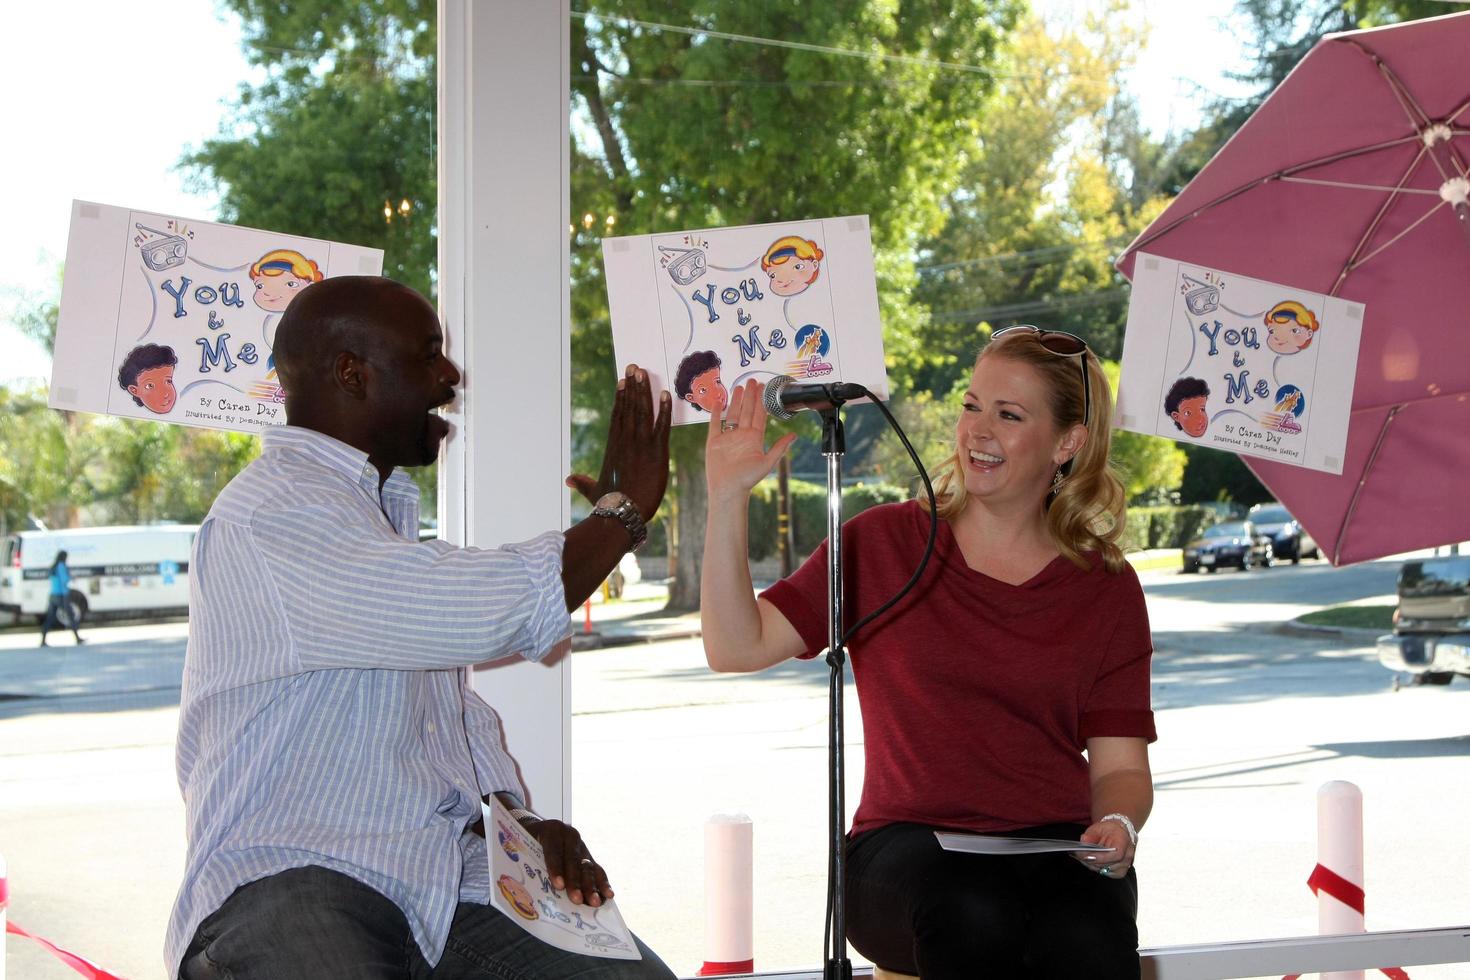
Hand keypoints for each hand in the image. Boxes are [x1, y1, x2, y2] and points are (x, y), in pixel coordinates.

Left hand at [523, 818, 613, 906]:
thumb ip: (529, 862)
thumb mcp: (524, 845)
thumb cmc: (526, 842)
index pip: (554, 850)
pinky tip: (608, 894)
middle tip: (577, 900)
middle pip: (573, 860)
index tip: (559, 885)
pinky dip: (603, 883)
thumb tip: (527, 891)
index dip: (556, 868)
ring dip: (591, 886)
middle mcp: (569, 836)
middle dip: (575, 882)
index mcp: (551, 830)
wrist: (537, 828)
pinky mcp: (588, 855)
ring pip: (587, 866)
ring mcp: (581, 845)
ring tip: (594, 902)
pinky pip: (597, 869)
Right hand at [566, 363, 671, 520]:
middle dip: (632, 386)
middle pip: (629, 407)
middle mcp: (626, 441)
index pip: (617, 416)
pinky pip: (662, 426)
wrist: (623, 514)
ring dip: (643, 390)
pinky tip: (665, 393)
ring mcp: (641, 445)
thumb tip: (568, 480)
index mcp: (613, 447)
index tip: (622, 381)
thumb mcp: (594, 492)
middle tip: (634, 366)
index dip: (620, 397)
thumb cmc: (609, 505)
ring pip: (642, 411)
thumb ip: (582, 483)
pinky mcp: (657, 452)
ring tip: (643, 372)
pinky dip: (664, 409)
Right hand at [705, 379, 797, 504]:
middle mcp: (742, 435)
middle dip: (750, 395)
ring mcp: (728, 437)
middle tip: (752, 380)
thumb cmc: (747, 479)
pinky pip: (715, 423)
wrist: (728, 488)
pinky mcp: (714, 441)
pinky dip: (716, 412)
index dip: (762, 401)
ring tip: (738, 387)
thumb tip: (794, 435)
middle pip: (747, 410)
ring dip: (736, 401)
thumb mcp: (767, 462)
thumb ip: (779, 447)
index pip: (759, 414)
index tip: (764, 387)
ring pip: (733, 414)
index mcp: (754, 438)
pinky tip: (719, 402)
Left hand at [1074, 818, 1134, 878]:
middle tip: (1079, 856)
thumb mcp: (1098, 828)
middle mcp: (1128, 855)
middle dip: (1092, 861)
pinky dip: (1097, 868)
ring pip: (1106, 870)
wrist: (1118, 832)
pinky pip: (1107, 873)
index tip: (1087, 856)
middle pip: (1109, 864)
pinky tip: (1090, 862)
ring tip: (1082, 858)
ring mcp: (1125, 865)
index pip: (1116, 854)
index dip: (1101, 857)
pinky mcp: (1120, 871)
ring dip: (1093, 865)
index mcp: (1124, 841)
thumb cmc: (1108, 830)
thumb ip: (1091, 835)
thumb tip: (1084, 840)